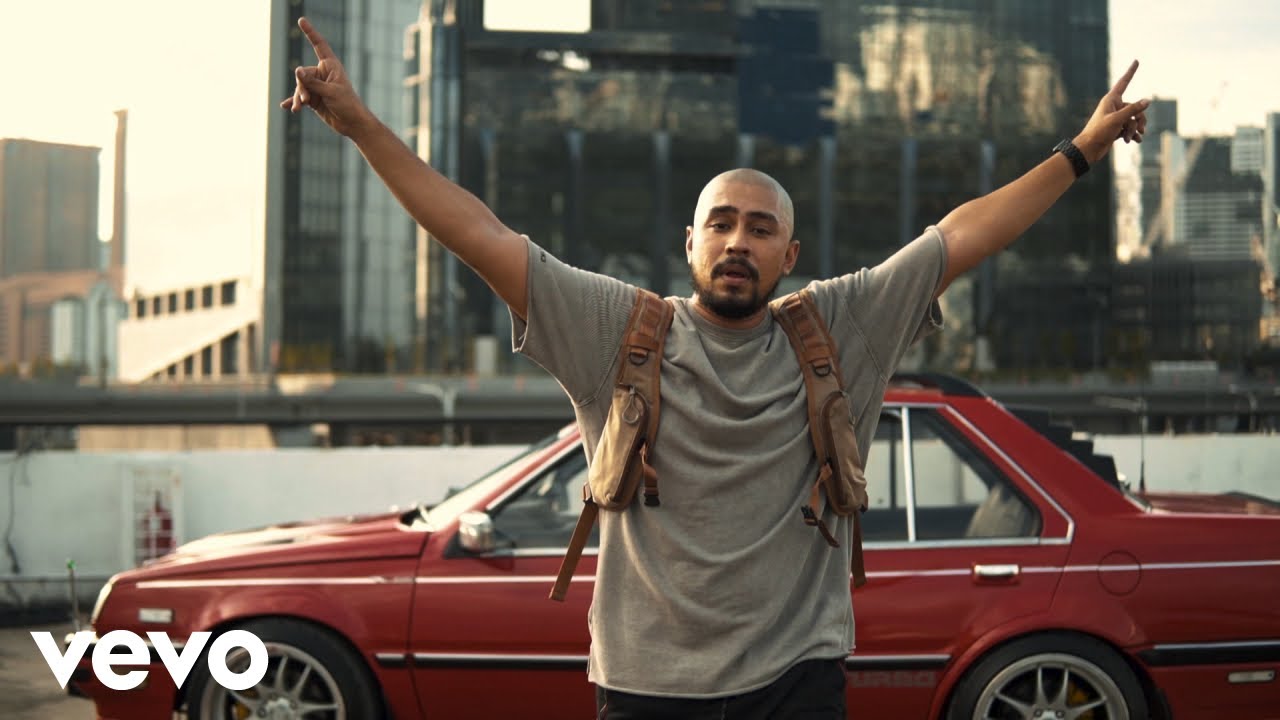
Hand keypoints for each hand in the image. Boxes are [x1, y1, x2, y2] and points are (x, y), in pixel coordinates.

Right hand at [279, 17, 375, 137]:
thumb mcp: (330, 92)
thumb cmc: (347, 105)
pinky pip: (300, 98)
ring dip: (299, 97)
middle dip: (302, 87)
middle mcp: (323, 73)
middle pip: (303, 74)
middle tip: (307, 99)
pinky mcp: (314, 98)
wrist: (352, 124)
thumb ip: (312, 82)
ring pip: (300, 87)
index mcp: (330, 65)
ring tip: (299, 108)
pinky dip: (294, 102)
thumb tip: (297, 71)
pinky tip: (286, 107)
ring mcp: (317, 86)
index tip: (301, 20)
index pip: (319, 45)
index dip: (310, 32)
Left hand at [1073, 60, 1149, 163]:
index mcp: (1111, 100)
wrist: (1089, 149)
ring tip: (1129, 138)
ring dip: (1133, 130)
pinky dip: (1133, 135)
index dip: (1130, 72)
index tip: (1136, 61)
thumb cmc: (1099, 132)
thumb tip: (1147, 101)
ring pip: (1133, 120)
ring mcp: (1116, 118)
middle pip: (1135, 108)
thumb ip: (1133, 109)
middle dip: (1139, 120)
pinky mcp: (1116, 128)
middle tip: (1141, 130)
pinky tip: (1135, 141)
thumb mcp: (1117, 119)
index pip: (1123, 82)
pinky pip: (1130, 128)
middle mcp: (1114, 107)